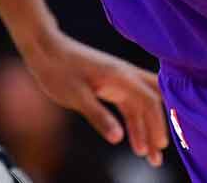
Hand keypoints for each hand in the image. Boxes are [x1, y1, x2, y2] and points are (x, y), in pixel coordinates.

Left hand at [20, 32, 168, 166]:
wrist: (46, 49)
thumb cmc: (59, 70)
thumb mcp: (77, 97)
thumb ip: (99, 117)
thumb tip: (118, 138)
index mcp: (121, 76)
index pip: (149, 100)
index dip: (156, 123)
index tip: (160, 144)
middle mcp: (125, 76)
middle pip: (152, 102)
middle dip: (157, 127)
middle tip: (158, 153)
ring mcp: (118, 80)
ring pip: (140, 106)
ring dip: (145, 129)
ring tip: (149, 156)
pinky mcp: (110, 84)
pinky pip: (128, 105)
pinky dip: (133, 122)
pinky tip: (133, 140)